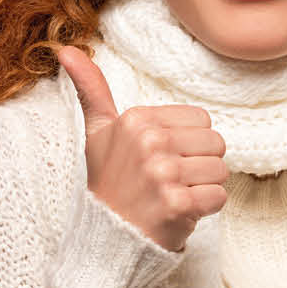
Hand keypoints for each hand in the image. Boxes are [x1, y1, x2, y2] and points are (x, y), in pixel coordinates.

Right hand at [56, 46, 228, 252]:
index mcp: (136, 119)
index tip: (160, 159)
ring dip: (203, 188)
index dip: (188, 143)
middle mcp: (149, 142)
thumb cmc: (111, 182)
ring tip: (173, 196)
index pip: (202, 120)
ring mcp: (163, 174)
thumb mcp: (98, 132)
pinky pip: (219, 197)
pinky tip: (180, 213)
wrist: (106, 237)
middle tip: (169, 181)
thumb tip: (66, 50)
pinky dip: (205, 209)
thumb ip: (91, 90)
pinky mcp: (177, 204)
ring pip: (220, 171)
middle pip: (216, 143)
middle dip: (199, 165)